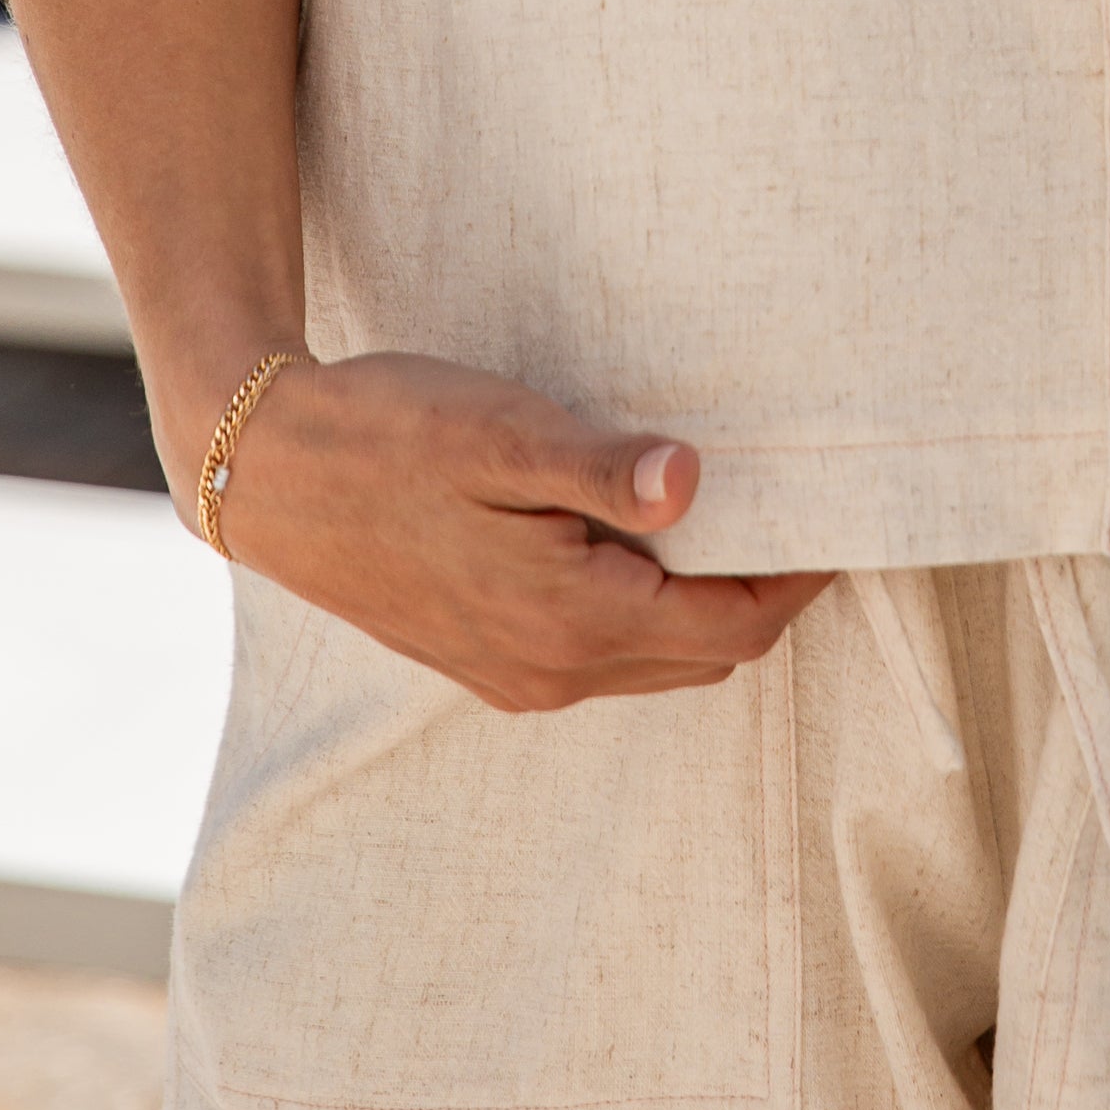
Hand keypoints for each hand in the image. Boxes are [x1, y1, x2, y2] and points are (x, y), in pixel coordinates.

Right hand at [210, 353, 834, 712]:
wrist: (268, 473)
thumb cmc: (388, 433)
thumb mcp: (502, 433)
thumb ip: (601, 468)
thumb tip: (695, 483)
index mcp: (569, 621)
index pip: (729, 630)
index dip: (796, 582)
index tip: (842, 524)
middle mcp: (548, 671)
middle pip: (701, 657)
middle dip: (763, 598)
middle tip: (803, 517)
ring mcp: (512, 676)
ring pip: (652, 664)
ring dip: (704, 611)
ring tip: (736, 526)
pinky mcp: (483, 659)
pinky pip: (600, 657)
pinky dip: (648, 616)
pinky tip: (642, 547)